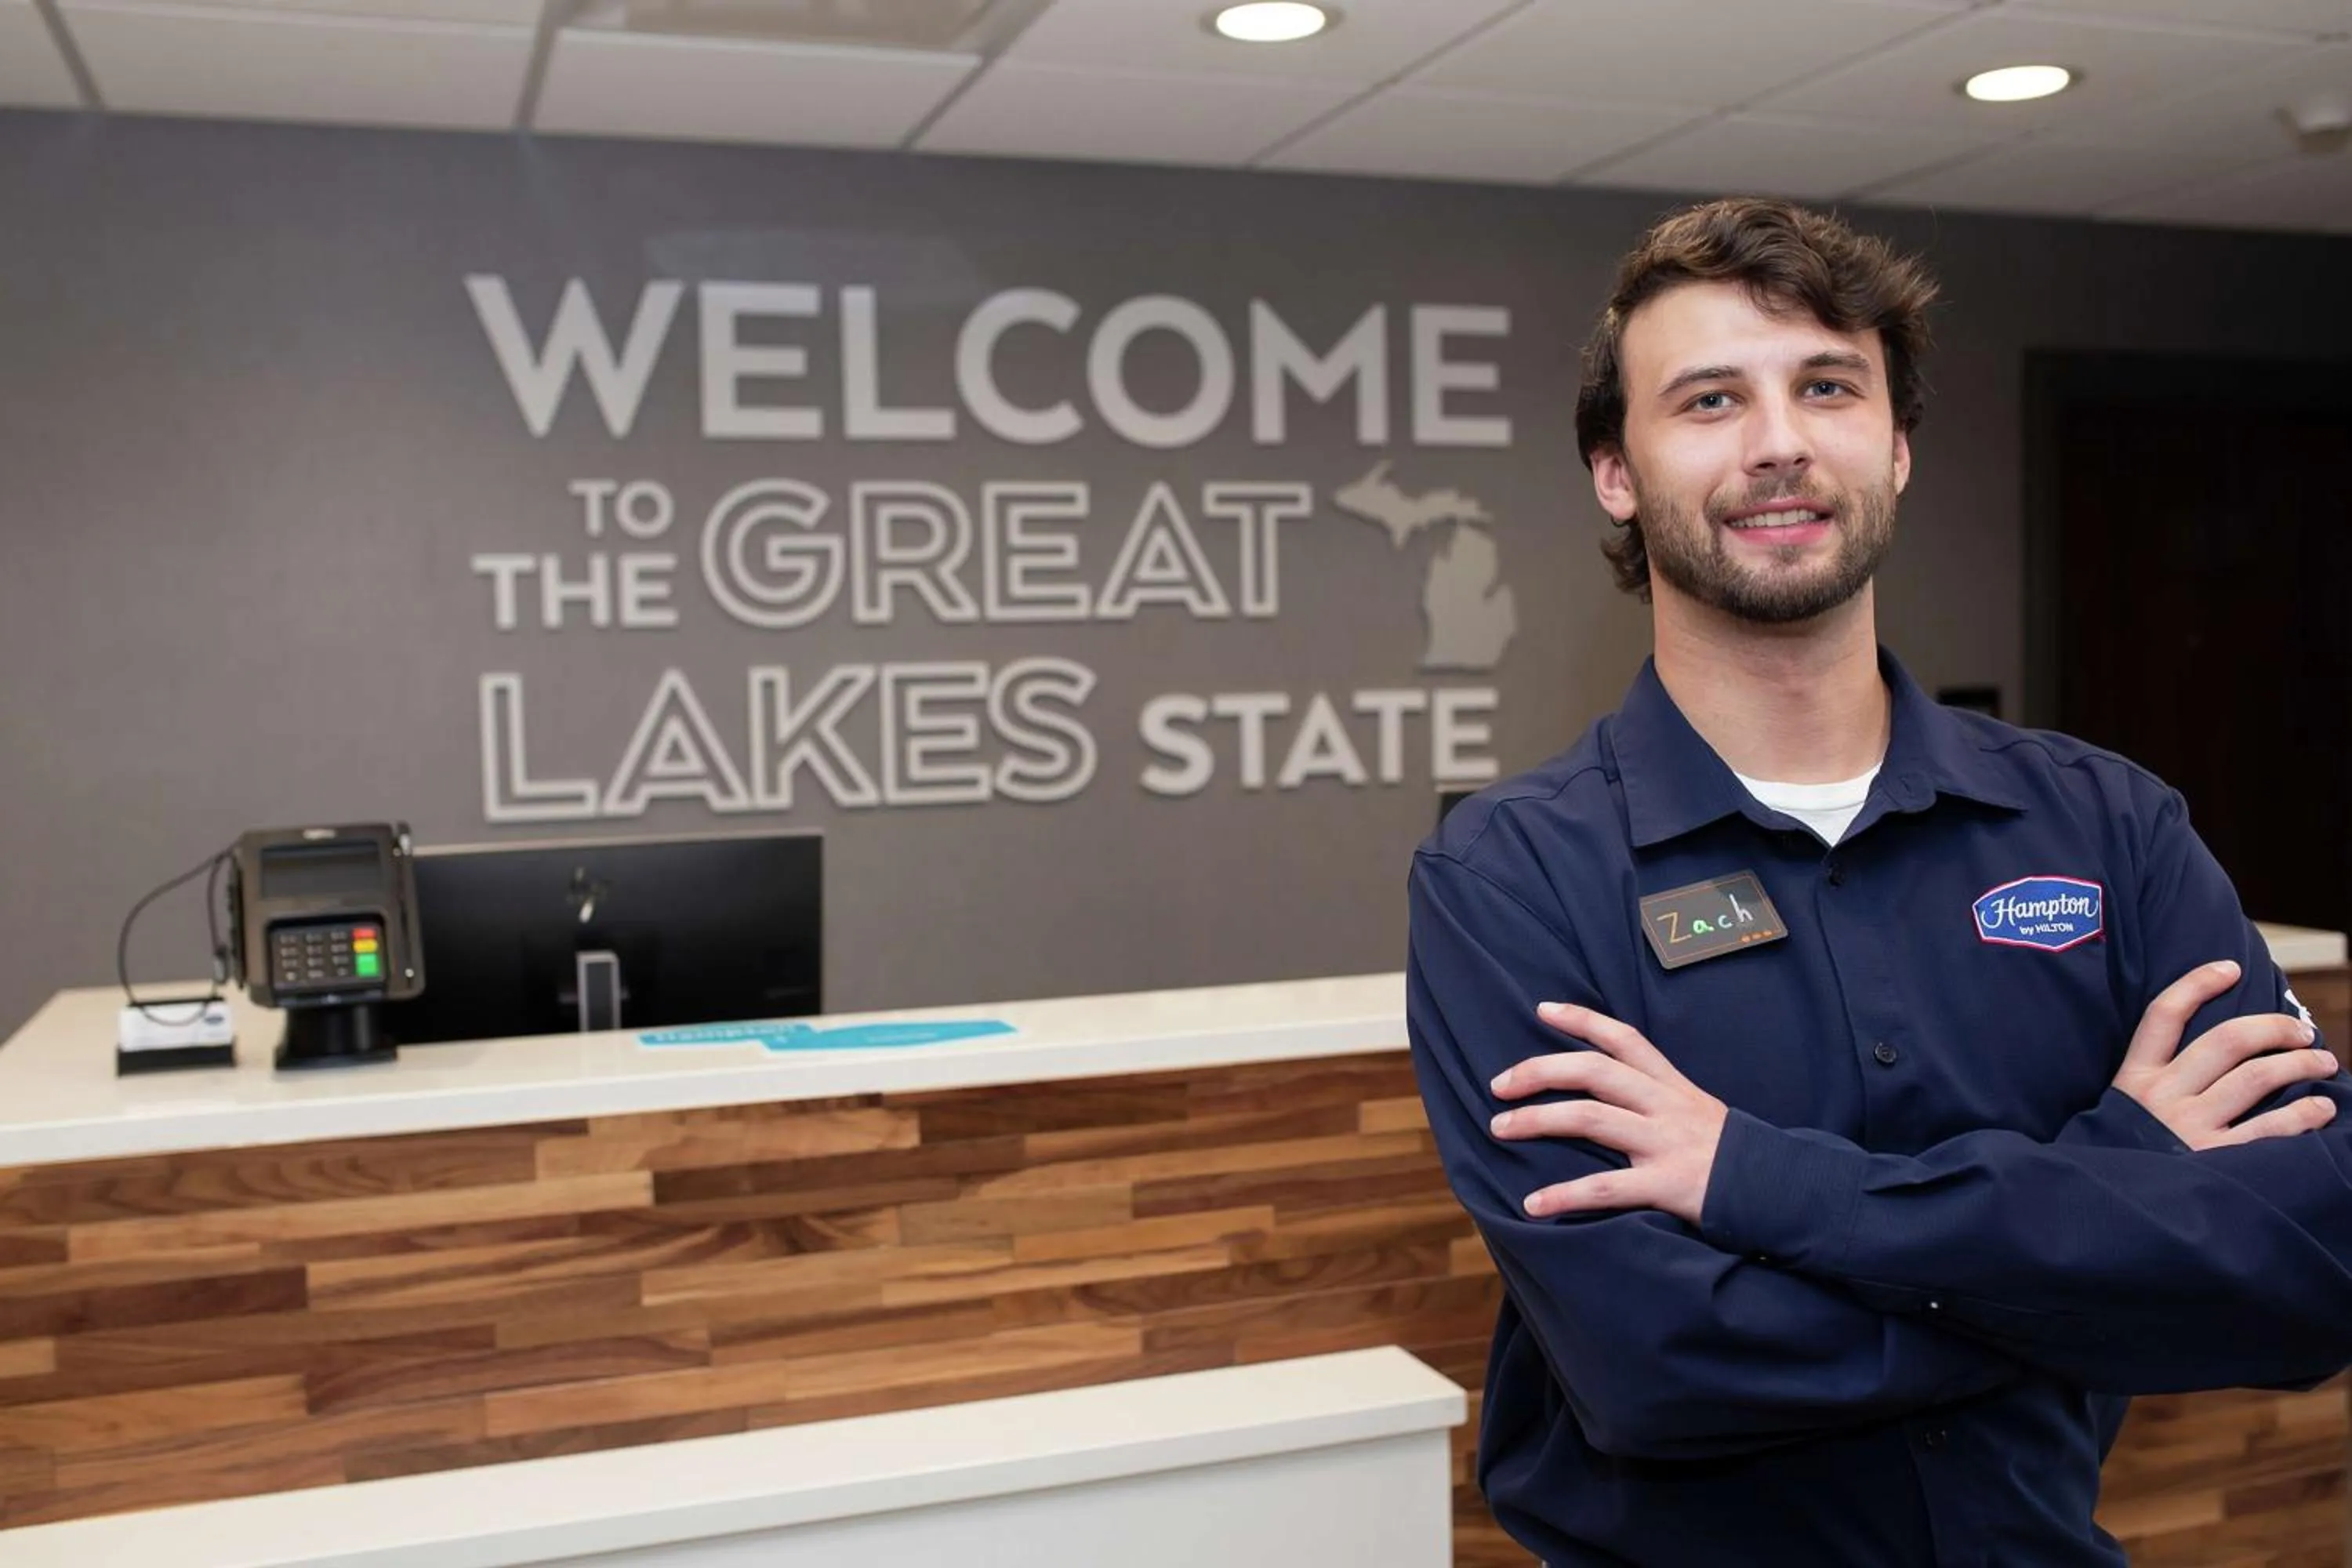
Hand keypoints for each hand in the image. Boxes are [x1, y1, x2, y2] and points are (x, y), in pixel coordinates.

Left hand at [1488, 1002, 1727, 1224]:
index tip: (1542, 1009)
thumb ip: (1656, 1100)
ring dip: (1537, 1121)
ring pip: (1591, 1119)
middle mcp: (1665, 1106)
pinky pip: (1606, 1188)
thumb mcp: (1697, 1112)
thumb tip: (1607, 1094)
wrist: (1783, 1191)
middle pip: (1594, 1071)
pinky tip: (1533, 1206)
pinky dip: (1564, 1196)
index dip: (1582, 1019)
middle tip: (1497, 1085)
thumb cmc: (1731, 1156)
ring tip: (1499, 1128)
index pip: (1623, 1039)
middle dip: (1539, 1071)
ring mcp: (1665, 1143)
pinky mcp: (1668, 1185)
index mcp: (1671, 1085)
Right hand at [2113, 960, 2338, 1150]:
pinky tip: (2320, 1109)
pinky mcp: (2214, 1159)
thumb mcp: (2121, 1111)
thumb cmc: (2119, 1157)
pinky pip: (2270, 1129)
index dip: (2197, 983)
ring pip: (2257, 1076)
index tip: (2230, 968)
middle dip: (2274, 1028)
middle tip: (2301, 1032)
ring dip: (2299, 1063)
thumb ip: (2153, 1085)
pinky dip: (2303, 1114)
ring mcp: (2189, 1127)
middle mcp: (2163, 1096)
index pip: (2164, 1014)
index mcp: (2136, 1078)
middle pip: (2227, 1040)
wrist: (2101, 1212)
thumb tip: (2211, 1059)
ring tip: (2323, 1063)